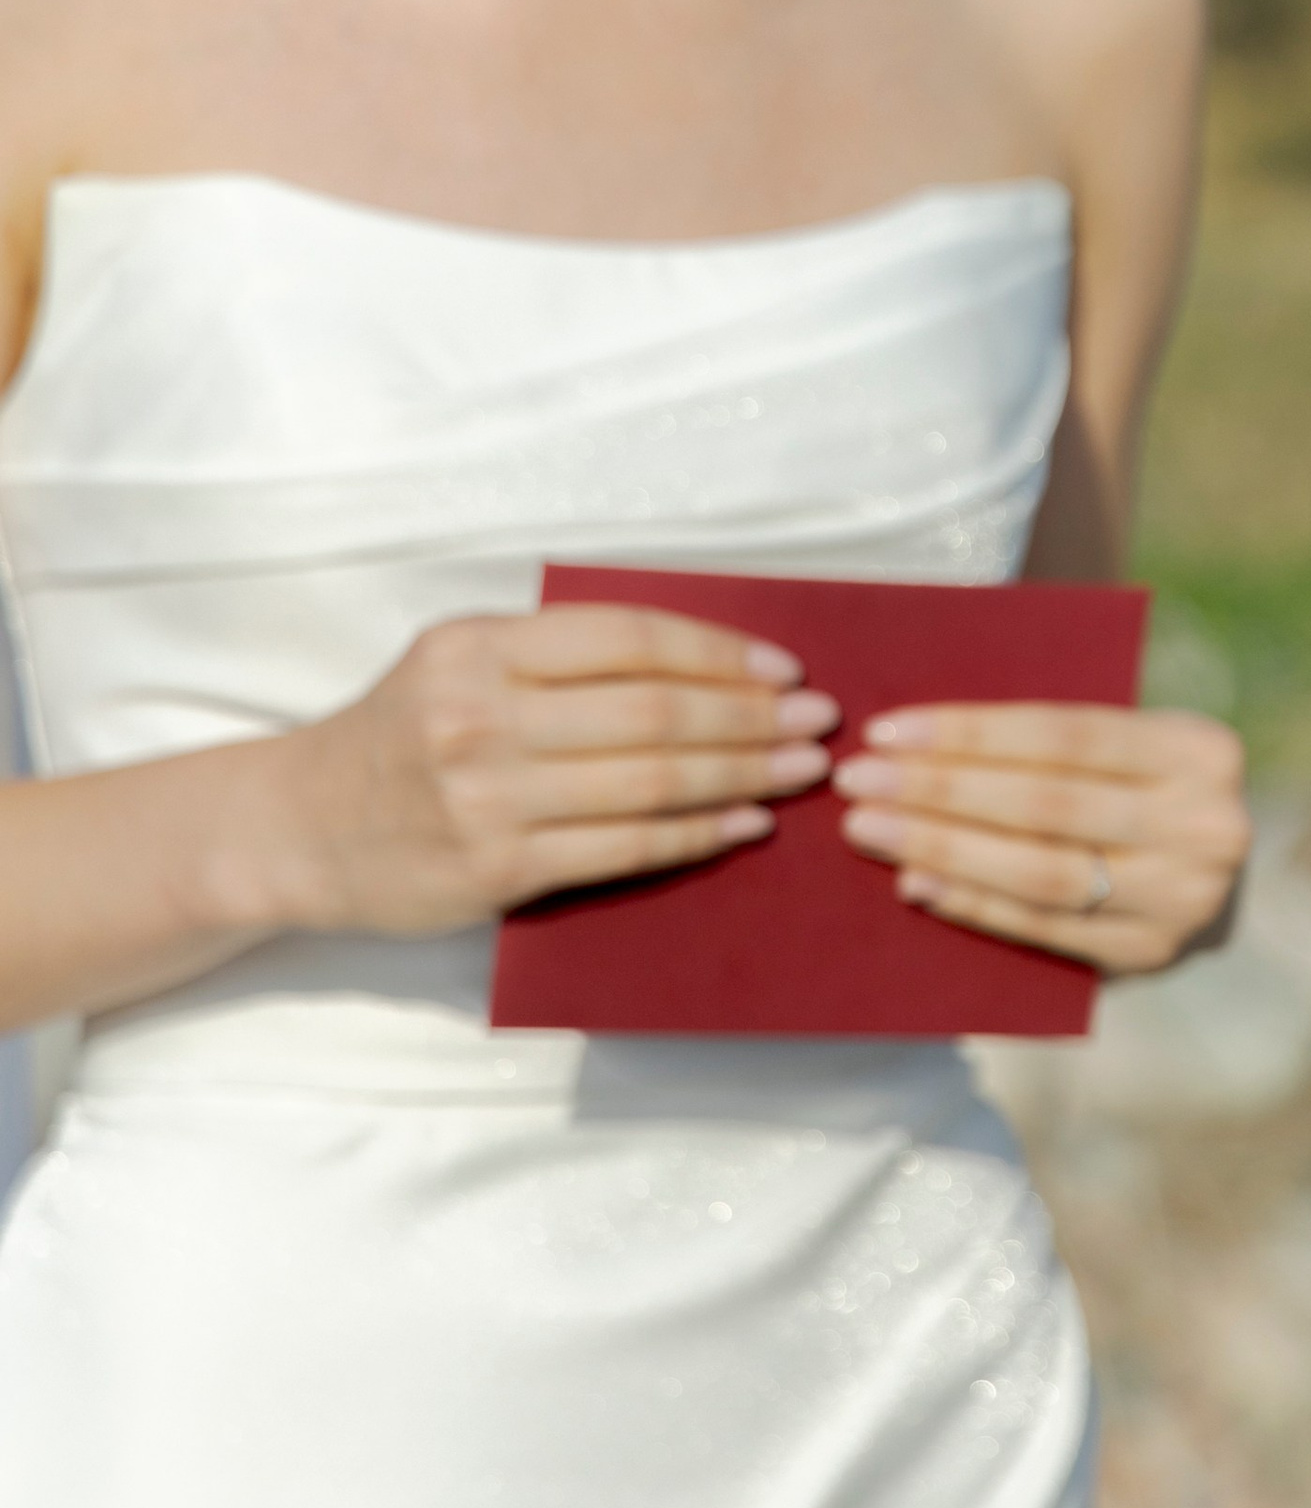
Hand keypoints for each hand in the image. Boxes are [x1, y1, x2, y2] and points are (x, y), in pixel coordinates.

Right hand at [250, 605, 838, 934]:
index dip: (717, 650)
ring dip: (743, 775)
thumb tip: (702, 661)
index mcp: (479, 648)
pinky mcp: (496, 869)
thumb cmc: (399, 740)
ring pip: (648, 781)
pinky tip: (743, 826)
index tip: (783, 667)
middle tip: (818, 719)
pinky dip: (696, 836)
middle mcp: (480, 716)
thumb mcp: (459, 664)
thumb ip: (556, 657)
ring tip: (800, 771)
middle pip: (651, 711)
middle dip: (750, 716)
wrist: (295, 830)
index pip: (627, 637)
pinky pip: (622, 849)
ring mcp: (487, 797)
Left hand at [837, 703, 1250, 974]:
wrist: (1219, 865)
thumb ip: (1052, 736)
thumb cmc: (1146, 781)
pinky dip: (974, 904)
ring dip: (944, 850)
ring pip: (1042, 874)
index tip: (887, 730)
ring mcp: (1182, 899)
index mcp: (1201, 749)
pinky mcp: (1150, 954)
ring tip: (870, 829)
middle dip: (940, 790)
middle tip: (859, 780)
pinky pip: (1044, 930)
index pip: (1065, 733)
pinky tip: (917, 882)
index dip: (970, 731)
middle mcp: (1205, 826)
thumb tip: (919, 739)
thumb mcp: (1132, 738)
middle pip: (1047, 805)